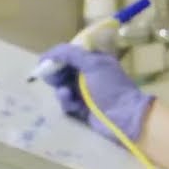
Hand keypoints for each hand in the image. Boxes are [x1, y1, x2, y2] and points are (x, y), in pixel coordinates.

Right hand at [38, 44, 154, 143]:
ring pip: (62, 86)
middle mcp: (89, 74)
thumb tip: (50, 53)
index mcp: (95, 60)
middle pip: (63, 70)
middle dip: (56, 74)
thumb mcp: (93, 64)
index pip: (70, 53)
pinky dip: (67, 102)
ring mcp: (85, 91)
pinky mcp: (82, 107)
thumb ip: (71, 54)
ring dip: (61, 90)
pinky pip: (66, 102)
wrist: (124, 116)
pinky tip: (73, 104)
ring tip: (66, 93)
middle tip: (53, 79)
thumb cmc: (110, 87)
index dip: (57, 56)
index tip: (44, 61)